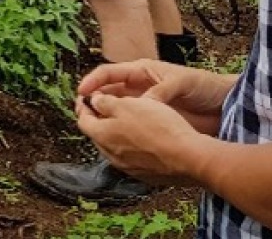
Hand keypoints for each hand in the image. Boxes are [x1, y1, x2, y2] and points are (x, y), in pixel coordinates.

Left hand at [75, 89, 204, 185]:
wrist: (188, 157)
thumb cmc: (158, 127)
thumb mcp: (128, 105)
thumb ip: (105, 103)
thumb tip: (93, 101)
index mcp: (102, 136)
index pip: (83, 120)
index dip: (84, 105)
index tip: (87, 96)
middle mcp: (111, 155)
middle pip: (97, 134)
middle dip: (99, 119)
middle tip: (105, 105)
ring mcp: (128, 168)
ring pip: (114, 146)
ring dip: (115, 132)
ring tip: (126, 119)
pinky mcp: (145, 174)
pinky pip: (131, 157)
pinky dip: (131, 145)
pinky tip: (143, 136)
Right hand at [78, 59, 230, 134]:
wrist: (224, 105)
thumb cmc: (204, 86)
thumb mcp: (182, 83)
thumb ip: (161, 91)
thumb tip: (141, 104)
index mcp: (142, 72)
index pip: (110, 74)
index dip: (93, 81)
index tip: (81, 93)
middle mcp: (139, 88)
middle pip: (108, 92)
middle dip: (92, 101)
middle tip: (81, 113)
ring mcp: (144, 105)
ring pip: (116, 110)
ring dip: (103, 117)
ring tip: (91, 127)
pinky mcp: (152, 121)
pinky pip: (130, 125)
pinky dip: (119, 130)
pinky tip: (113, 139)